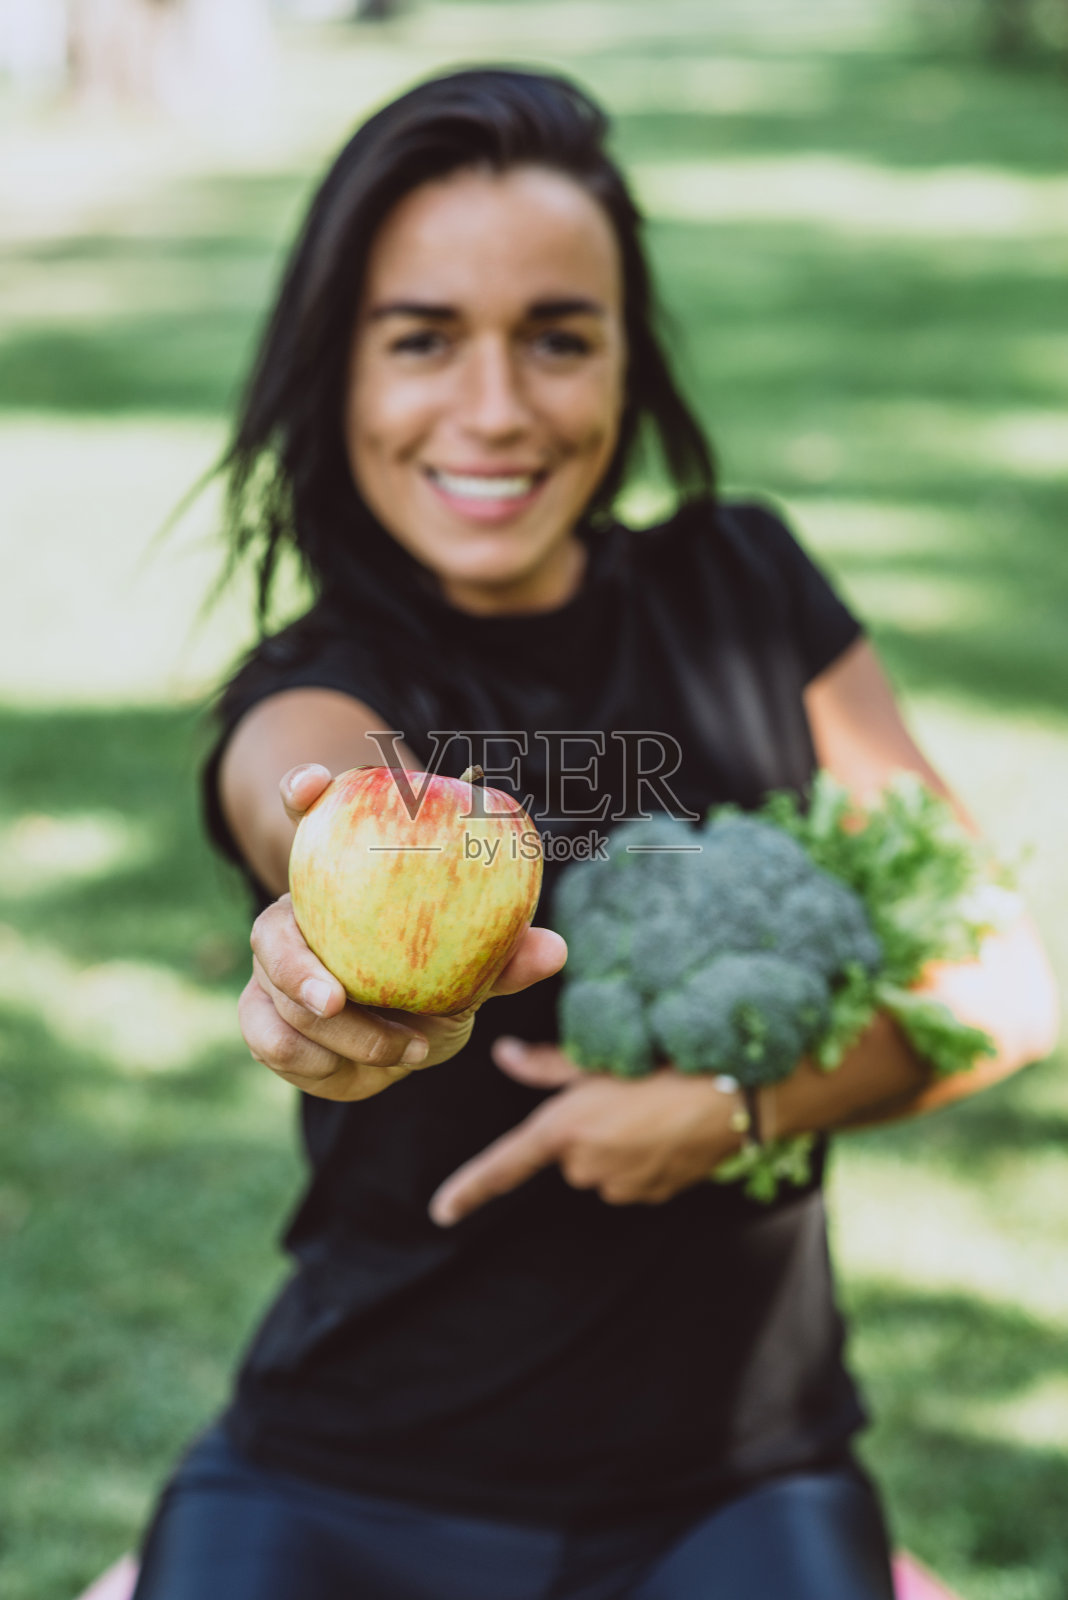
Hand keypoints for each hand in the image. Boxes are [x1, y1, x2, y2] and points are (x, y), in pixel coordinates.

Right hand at [239, 764, 567, 1101]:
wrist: (405, 1042)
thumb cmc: (438, 985)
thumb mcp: (473, 971)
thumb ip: (503, 959)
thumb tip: (554, 948)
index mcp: (339, 879)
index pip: (310, 819)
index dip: (305, 792)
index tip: (314, 784)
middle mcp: (295, 920)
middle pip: (272, 931)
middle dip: (297, 966)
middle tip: (336, 1000)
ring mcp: (271, 971)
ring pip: (274, 998)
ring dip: (337, 1035)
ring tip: (405, 1049)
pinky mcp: (262, 1018)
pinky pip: (271, 1042)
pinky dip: (318, 1063)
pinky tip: (364, 1072)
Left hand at [428, 1039, 748, 1224]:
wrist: (735, 1095)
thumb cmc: (663, 1063)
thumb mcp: (599, 1059)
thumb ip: (546, 1066)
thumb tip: (505, 1055)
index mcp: (564, 1130)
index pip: (504, 1165)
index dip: (469, 1189)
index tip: (441, 1212)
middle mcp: (586, 1166)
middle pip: (567, 1152)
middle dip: (585, 1127)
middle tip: (621, 1094)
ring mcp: (621, 1187)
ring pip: (601, 1165)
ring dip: (616, 1142)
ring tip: (650, 1108)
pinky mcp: (652, 1195)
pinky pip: (632, 1177)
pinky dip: (642, 1156)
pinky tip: (668, 1129)